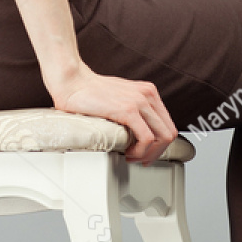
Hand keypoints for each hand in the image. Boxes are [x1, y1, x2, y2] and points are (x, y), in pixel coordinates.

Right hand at [50, 64, 177, 165]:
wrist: (72, 82)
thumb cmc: (89, 92)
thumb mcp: (120, 98)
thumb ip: (132, 111)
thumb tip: (135, 132)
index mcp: (148, 92)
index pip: (167, 124)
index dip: (159, 144)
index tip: (146, 153)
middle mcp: (148, 95)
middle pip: (169, 133)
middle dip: (157, 153)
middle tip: (140, 160)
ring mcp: (140, 101)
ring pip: (163, 137)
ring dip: (149, 154)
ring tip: (133, 157)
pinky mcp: (128, 110)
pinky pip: (147, 138)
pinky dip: (141, 151)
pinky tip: (128, 153)